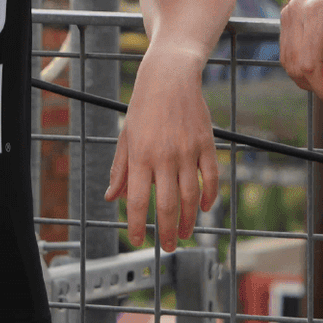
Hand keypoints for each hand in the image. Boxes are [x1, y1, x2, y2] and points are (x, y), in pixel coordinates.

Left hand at [105, 45, 218, 250]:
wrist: (170, 75)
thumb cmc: (144, 105)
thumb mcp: (126, 135)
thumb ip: (120, 169)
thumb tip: (112, 198)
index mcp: (140, 155)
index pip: (137, 200)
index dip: (136, 225)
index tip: (135, 240)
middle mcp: (164, 156)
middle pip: (167, 205)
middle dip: (166, 232)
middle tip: (166, 247)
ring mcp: (187, 150)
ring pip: (191, 197)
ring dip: (188, 220)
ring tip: (183, 233)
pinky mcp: (206, 143)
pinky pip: (211, 177)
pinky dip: (210, 197)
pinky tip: (204, 207)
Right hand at [280, 0, 322, 111]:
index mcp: (317, 11)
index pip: (309, 65)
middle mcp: (297, 10)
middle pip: (298, 67)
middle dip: (322, 89)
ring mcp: (290, 13)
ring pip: (291, 65)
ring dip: (314, 84)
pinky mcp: (290, 20)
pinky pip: (291, 56)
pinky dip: (309, 72)